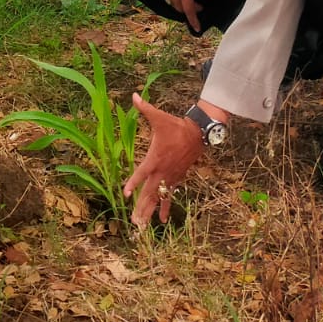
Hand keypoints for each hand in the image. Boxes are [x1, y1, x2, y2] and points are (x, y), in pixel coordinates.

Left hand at [122, 93, 202, 226]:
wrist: (198, 134)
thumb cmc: (176, 126)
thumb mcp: (159, 116)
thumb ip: (144, 108)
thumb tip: (133, 95)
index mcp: (155, 158)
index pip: (141, 173)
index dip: (133, 182)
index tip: (124, 193)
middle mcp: (162, 171)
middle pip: (149, 192)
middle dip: (141, 207)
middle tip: (133, 222)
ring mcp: (170, 177)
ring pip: (159, 198)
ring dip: (150, 211)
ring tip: (142, 226)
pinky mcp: (177, 179)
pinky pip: (170, 196)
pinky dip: (165, 207)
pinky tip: (162, 221)